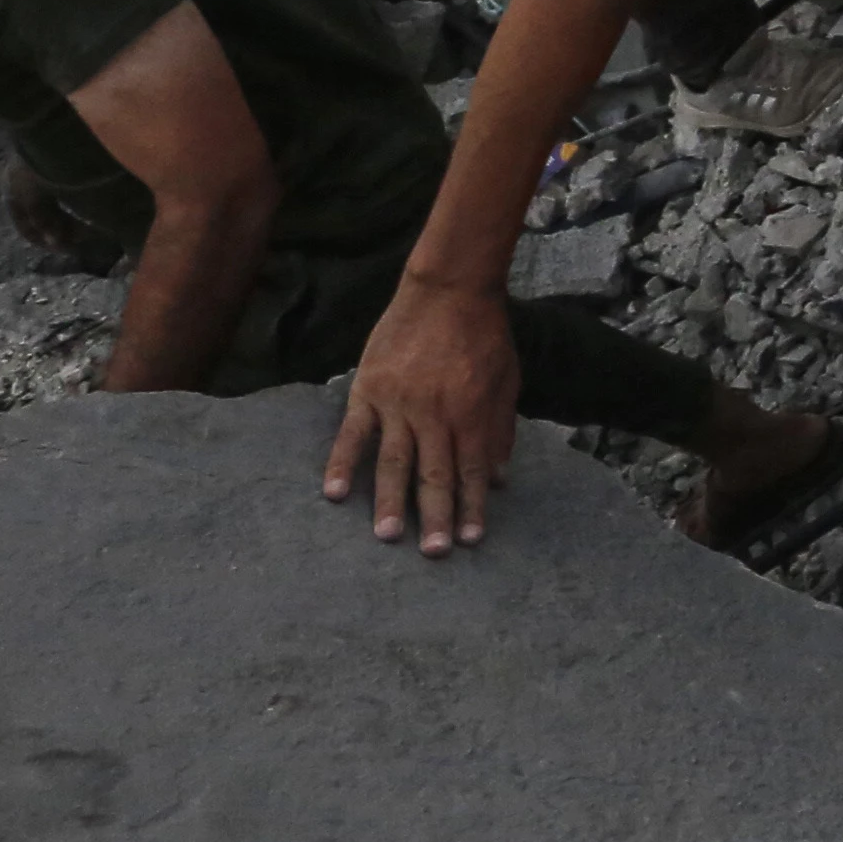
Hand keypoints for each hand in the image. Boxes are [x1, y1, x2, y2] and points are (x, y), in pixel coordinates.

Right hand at [324, 271, 527, 556]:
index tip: (470, 539)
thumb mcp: (508, 380)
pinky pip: (352, 433)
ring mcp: (398, 402)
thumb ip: (501, 429)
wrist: (449, 288)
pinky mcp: (368, 389)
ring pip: (394, 461)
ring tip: (388, 537)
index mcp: (471, 414)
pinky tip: (334, 494)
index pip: (471, 471)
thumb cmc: (485, 334)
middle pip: (434, 474)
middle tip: (434, 553)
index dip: (471, 506)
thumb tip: (497, 478)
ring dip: (391, 501)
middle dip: (435, 517)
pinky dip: (342, 463)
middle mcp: (435, 414)